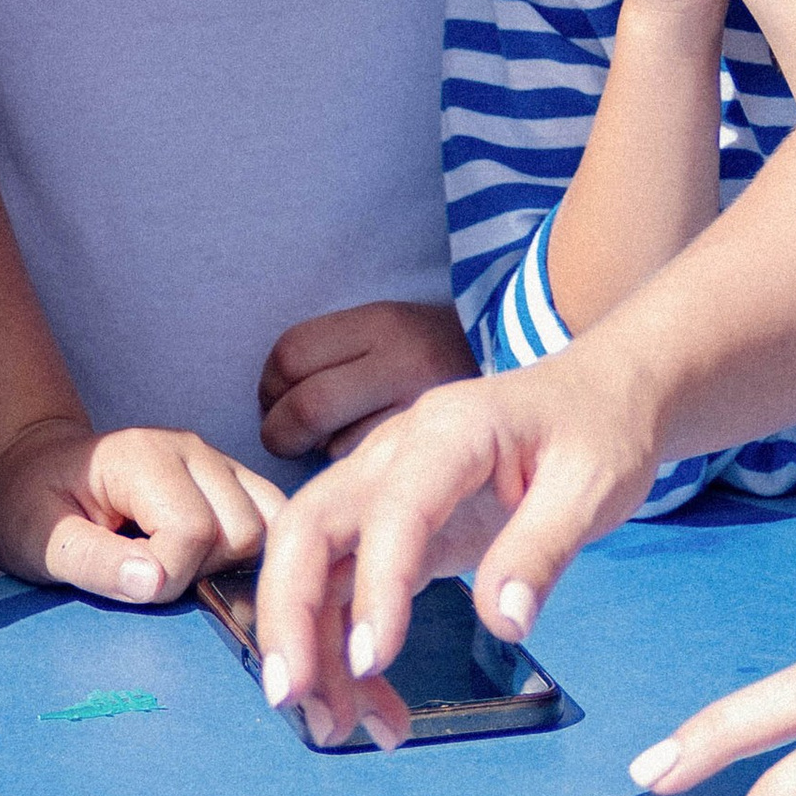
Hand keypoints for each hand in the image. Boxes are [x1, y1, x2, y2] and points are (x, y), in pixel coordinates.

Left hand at [0, 418, 282, 606]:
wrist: (36, 471)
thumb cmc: (32, 508)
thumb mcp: (35, 543)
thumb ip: (93, 563)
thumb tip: (156, 582)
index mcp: (143, 457)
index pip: (193, 531)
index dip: (167, 576)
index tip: (127, 584)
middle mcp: (193, 450)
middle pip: (243, 531)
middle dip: (202, 573)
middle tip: (151, 577)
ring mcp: (218, 462)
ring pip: (267, 528)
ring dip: (231, 565)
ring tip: (180, 570)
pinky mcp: (232, 479)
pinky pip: (272, 519)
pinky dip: (253, 552)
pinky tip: (210, 565)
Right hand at [257, 352, 659, 743]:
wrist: (599, 397)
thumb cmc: (598, 431)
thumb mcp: (592, 486)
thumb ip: (544, 549)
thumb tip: (503, 625)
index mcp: (449, 433)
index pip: (392, 509)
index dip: (375, 585)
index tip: (373, 661)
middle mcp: (395, 455)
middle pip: (309, 528)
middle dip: (288, 615)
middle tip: (297, 698)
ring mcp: (385, 490)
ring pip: (315, 566)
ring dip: (314, 646)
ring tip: (342, 728)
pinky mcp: (391, 528)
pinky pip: (345, 586)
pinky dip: (345, 645)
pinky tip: (371, 701)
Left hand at [260, 300, 478, 461]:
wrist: (526, 366)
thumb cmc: (432, 356)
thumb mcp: (387, 330)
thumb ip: (333, 355)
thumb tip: (270, 402)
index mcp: (382, 322)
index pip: (292, 353)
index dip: (269, 385)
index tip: (275, 400)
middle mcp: (403, 361)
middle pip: (306, 406)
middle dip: (280, 432)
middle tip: (286, 439)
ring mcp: (423, 408)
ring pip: (334, 447)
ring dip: (319, 455)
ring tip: (330, 447)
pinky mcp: (438, 449)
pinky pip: (374, 473)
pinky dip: (353, 471)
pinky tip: (365, 461)